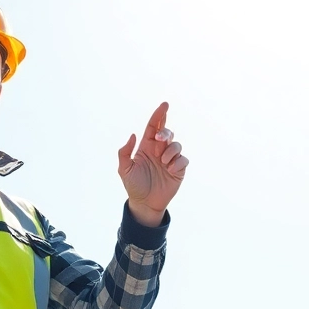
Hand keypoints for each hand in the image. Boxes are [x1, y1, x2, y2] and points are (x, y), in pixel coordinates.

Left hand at [118, 102, 187, 226]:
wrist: (144, 203)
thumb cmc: (134, 185)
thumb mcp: (124, 169)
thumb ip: (124, 152)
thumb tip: (133, 135)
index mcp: (147, 147)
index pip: (154, 126)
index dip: (159, 115)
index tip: (164, 105)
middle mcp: (159, 151)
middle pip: (167, 132)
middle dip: (165, 132)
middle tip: (159, 140)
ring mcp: (170, 160)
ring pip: (177, 145)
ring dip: (170, 151)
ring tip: (162, 163)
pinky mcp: (179, 170)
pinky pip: (183, 160)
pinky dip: (178, 163)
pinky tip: (170, 171)